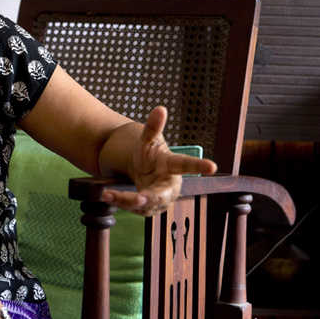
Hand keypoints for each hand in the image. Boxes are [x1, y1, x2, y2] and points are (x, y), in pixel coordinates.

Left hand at [102, 106, 216, 215]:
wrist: (141, 172)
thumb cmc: (149, 156)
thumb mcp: (147, 140)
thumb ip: (153, 127)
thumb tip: (160, 108)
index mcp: (172, 167)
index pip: (186, 164)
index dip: (199, 165)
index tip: (212, 166)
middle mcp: (169, 187)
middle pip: (160, 195)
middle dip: (150, 198)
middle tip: (139, 198)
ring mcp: (160, 201)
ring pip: (143, 205)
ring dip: (125, 200)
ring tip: (107, 193)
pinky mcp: (149, 210)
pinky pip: (134, 209)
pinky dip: (120, 202)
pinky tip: (108, 195)